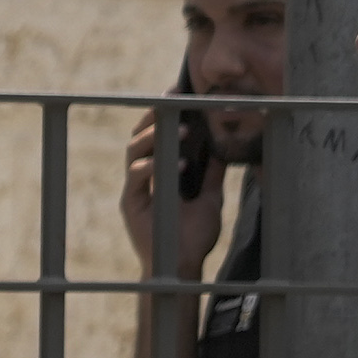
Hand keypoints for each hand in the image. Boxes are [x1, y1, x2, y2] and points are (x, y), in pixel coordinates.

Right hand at [121, 107, 227, 269]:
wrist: (181, 266)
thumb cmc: (192, 235)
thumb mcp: (211, 197)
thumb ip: (214, 174)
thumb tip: (227, 148)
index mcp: (160, 171)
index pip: (159, 134)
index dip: (166, 113)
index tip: (181, 92)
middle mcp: (144, 177)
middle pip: (141, 136)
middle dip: (156, 115)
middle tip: (173, 98)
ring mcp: (136, 190)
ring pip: (134, 152)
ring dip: (155, 137)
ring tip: (182, 129)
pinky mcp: (131, 205)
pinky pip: (137, 179)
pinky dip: (154, 168)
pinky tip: (178, 165)